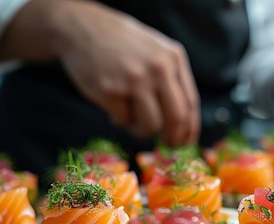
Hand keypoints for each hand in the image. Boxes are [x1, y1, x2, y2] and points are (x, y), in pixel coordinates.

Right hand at [54, 1, 199, 145]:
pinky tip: (114, 106)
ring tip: (133, 120)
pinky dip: (120, 120)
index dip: (190, 129)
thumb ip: (171, 78)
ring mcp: (134, 80)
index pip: (191, 102)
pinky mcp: (111, 91)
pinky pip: (123, 120)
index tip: (185, 143)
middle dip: (173, 138)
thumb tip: (183, 124)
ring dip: (143, 131)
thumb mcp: (156, 50)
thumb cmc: (122, 44)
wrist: (82, 29)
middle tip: (167, 145)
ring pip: (151, 125)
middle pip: (176, 118)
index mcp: (173, 58)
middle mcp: (158, 69)